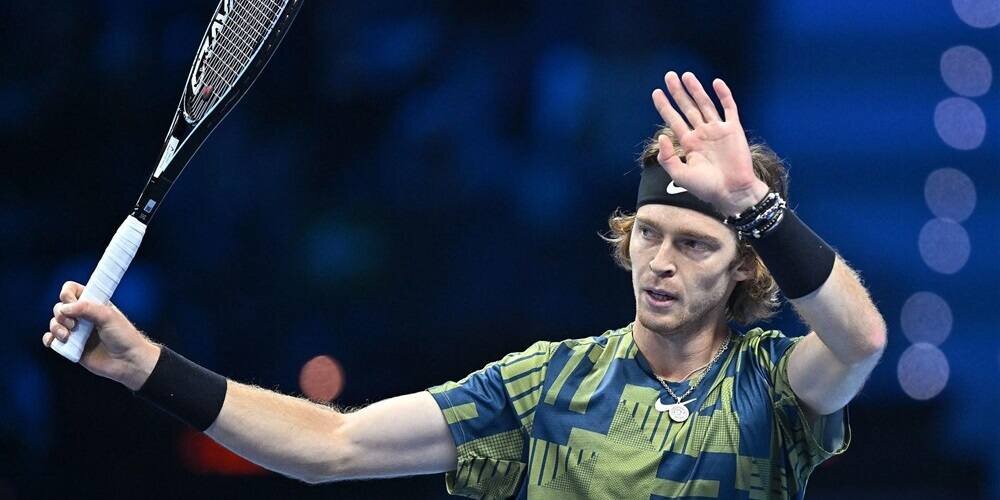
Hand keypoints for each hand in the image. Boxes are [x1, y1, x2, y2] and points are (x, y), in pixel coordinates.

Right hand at [44, 281, 159, 389]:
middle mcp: (83, 316)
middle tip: (74, 325)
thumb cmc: (123, 336)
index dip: (67, 294)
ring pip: (54, 323)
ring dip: (55, 328)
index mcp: (93, 304)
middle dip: (61, 315)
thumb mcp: (108, 316)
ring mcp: (76, 331)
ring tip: (66, 337)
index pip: (72, 290)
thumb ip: (87, 308)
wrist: (127, 361)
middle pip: (59, 307)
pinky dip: (49, 339)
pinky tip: (54, 342)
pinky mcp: (71, 346)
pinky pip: (52, 340)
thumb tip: (64, 308)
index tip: (73, 303)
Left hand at [651, 71, 769, 216]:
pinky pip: (729, 108)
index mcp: (689, 143)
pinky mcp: (734, 129)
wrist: (732, 191)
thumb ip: (668, 157)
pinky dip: (723, 95)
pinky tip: (716, 83)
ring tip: (686, 75)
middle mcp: (702, 133)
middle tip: (669, 76)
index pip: (674, 120)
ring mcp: (718, 130)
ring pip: (705, 104)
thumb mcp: (680, 174)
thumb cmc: (706, 187)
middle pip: (688, 107)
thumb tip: (662, 136)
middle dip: (678, 92)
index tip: (656, 92)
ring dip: (696, 90)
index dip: (665, 106)